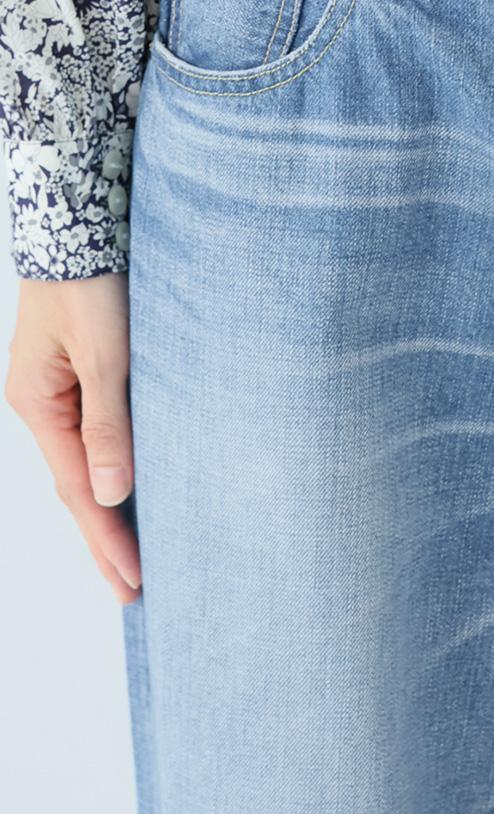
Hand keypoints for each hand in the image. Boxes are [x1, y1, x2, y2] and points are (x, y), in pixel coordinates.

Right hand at [5, 271, 139, 601]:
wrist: (80, 222)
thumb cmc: (90, 281)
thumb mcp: (104, 354)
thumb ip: (108, 423)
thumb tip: (111, 495)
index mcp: (39, 406)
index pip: (79, 491)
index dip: (108, 539)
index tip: (135, 581)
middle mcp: (45, 406)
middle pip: (78, 488)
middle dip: (105, 541)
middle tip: (134, 592)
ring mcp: (61, 393)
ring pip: (88, 466)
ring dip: (110, 512)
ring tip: (134, 558)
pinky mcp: (84, 376)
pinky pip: (98, 438)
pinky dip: (115, 472)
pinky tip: (132, 492)